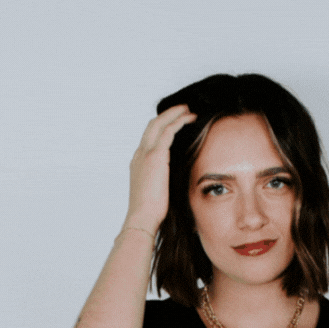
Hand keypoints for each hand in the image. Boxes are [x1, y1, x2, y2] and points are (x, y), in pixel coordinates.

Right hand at [123, 104, 196, 236]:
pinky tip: (190, 118)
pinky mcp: (155, 156)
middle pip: (152, 125)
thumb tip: (174, 185)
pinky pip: (168, 130)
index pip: (148, 139)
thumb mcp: (156, 193)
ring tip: (188, 109)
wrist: (142, 218)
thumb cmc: (150, 213)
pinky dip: (179, 121)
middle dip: (167, 115)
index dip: (161, 128)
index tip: (174, 124)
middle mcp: (139, 155)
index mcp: (138, 163)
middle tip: (183, 110)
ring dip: (174, 114)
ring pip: (159, 123)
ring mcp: (145, 154)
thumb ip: (162, 183)